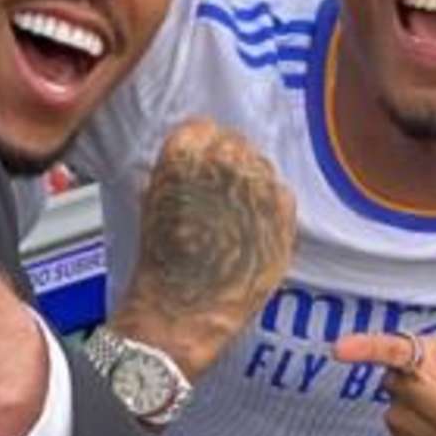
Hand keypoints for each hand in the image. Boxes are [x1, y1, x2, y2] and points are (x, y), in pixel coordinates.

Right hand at [107, 118, 295, 379]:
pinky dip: (271, 207)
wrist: (182, 308)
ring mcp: (260, 185)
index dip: (201, 148)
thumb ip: (175, 170)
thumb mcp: (152, 200)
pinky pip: (282, 195)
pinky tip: (253, 228)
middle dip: (227, 164)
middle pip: (235, 143)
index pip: (203, 127)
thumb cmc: (160, 262)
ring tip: (235, 214)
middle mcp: (227, 160)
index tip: (200, 164)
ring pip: (262, 166)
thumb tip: (194, 158)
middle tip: (218, 191)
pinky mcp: (284, 214)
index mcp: (187, 150)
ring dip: (250, 184)